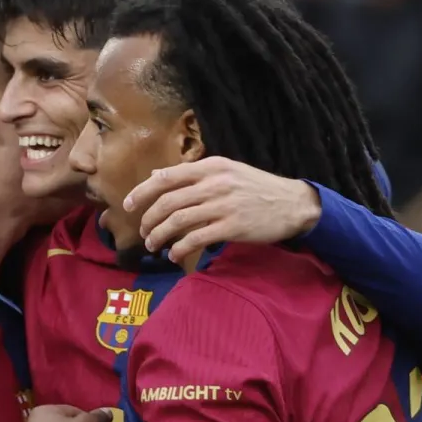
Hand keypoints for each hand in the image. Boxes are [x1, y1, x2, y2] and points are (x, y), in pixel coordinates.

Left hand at [124, 157, 322, 263]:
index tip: (127, 205)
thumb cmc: (256, 188)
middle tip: (143, 232)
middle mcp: (215, 183)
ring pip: (177, 221)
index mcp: (211, 166)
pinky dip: (179, 249)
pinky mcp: (233, 227)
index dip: (141, 192)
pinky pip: (196, 239)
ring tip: (153, 245)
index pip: (166, 177)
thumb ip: (192, 174)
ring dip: (159, 236)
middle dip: (148, 220)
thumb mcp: (227, 171)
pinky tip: (174, 254)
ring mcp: (224, 205)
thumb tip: (156, 176)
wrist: (293, 204)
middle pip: (167, 202)